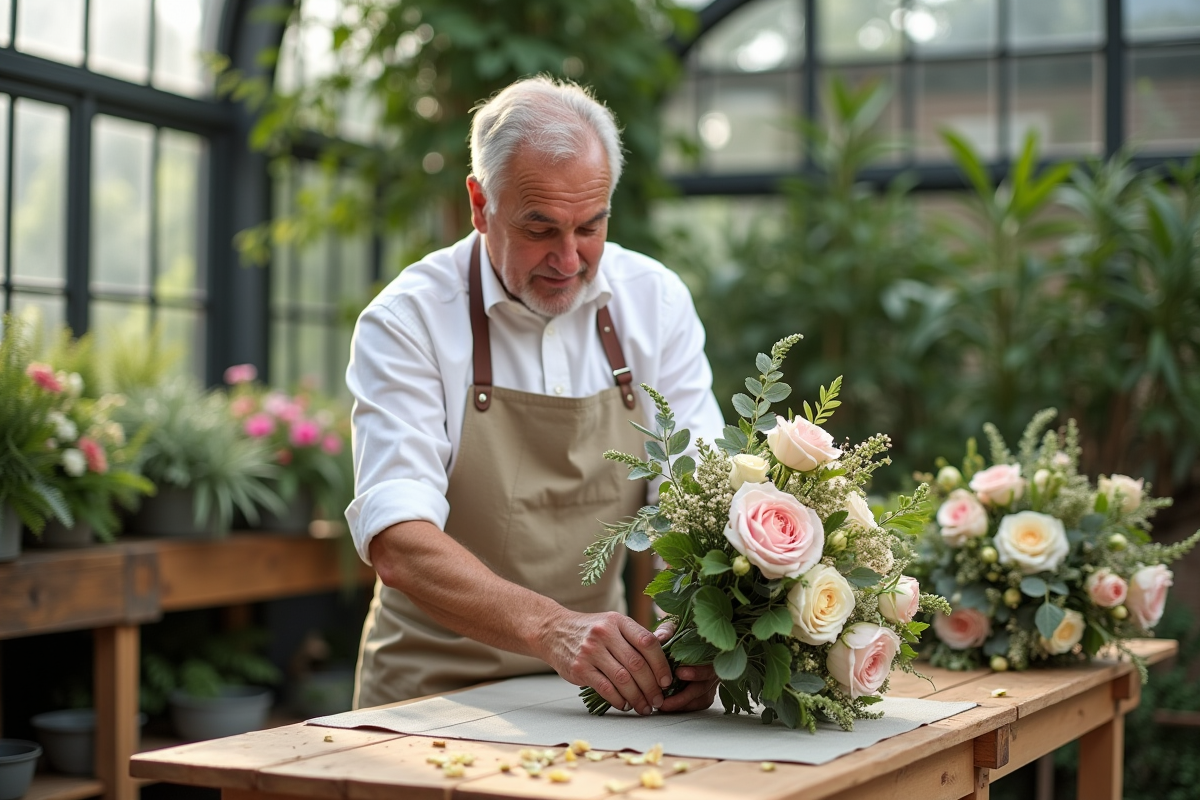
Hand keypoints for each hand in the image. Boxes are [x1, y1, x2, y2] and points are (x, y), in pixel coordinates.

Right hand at [542, 611, 673, 715]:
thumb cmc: (591, 631)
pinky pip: (606, 689)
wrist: (554, 630)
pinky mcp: (579, 668)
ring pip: (623, 680)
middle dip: (652, 687)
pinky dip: (619, 700)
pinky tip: (625, 705)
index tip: (667, 680)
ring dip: (637, 698)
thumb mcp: (613, 624)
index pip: (647, 642)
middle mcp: (604, 633)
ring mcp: (590, 651)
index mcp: (618, 621)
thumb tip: (665, 660)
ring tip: (644, 707)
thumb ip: (636, 638)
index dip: (661, 664)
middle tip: (658, 700)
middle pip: (637, 664)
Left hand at [653, 619, 718, 712]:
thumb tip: (659, 637)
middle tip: (665, 699)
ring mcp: (711, 682)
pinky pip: (699, 703)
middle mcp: (714, 669)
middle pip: (704, 686)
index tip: (679, 672)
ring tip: (663, 705)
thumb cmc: (681, 633)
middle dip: (684, 695)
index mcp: (711, 652)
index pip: (708, 665)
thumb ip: (668, 631)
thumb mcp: (675, 628)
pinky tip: (669, 706)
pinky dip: (685, 706)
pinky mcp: (707, 692)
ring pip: (702, 698)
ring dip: (683, 704)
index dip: (696, 672)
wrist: (688, 638)